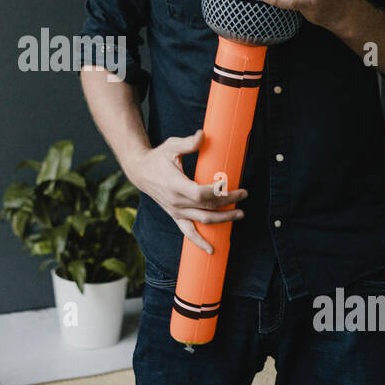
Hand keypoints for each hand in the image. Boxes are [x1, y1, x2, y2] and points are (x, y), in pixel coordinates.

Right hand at [124, 129, 245, 254]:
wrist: (140, 172)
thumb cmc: (158, 157)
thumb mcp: (171, 146)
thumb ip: (188, 143)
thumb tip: (203, 134)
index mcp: (175, 184)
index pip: (200, 194)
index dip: (217, 192)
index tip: (230, 185)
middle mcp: (176, 202)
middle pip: (206, 207)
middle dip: (227, 203)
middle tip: (243, 195)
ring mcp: (176, 211)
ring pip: (202, 220)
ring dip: (223, 220)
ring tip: (239, 214)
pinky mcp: (176, 216)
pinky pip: (189, 232)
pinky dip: (199, 242)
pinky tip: (211, 250)